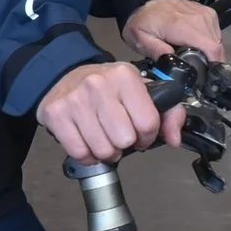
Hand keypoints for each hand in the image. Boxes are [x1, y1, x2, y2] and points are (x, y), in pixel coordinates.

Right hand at [39, 61, 174, 162]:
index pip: (148, 123)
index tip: (140, 132)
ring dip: (106, 151)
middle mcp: (99, 85)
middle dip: (125, 144)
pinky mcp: (56, 115)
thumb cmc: (106, 87)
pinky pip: (80, 153)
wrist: (63, 74)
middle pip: (125, 140)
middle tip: (118, 134)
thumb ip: (168, 112)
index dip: (147, 135)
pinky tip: (88, 141)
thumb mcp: (140, 89)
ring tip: (103, 138)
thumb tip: (174, 139)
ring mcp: (75, 100)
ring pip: (103, 150)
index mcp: (125, 76)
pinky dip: (87, 155)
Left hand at [124, 0, 227, 63]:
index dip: (210, 66)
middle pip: (217, 49)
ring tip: (191, 53)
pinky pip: (216, 34)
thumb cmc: (144, 20)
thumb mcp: (141, 39)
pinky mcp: (209, 14)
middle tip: (191, 65)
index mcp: (184, 26)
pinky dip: (208, 42)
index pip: (212, 49)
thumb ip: (157, 52)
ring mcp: (206, 15)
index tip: (201, 74)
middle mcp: (199, 19)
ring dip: (208, 52)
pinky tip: (195, 43)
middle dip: (207, 62)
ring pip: (218, 43)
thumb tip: (171, 66)